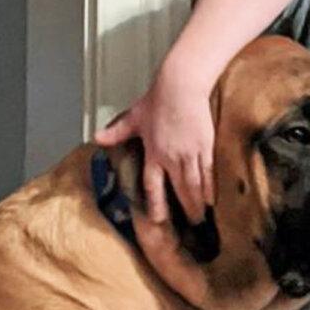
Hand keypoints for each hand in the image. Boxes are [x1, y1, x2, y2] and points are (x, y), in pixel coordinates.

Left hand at [95, 74, 214, 223]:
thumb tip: (96, 138)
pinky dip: (211, 188)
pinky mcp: (206, 146)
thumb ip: (117, 132)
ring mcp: (190, 153)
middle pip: (180, 190)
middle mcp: (172, 157)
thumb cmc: (159, 98)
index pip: (153, 185)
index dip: (156, 204)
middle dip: (185, 209)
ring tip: (201, 217)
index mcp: (153, 152)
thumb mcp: (134, 117)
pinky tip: (213, 199)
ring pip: (195, 185)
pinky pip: (209, 172)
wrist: (181, 85)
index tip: (159, 220)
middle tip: (190, 224)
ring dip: (198, 203)